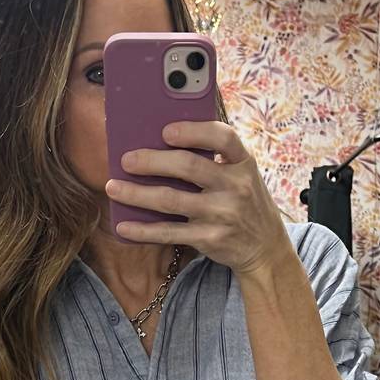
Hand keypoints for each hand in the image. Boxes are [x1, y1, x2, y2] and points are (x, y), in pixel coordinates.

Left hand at [105, 120, 290, 277]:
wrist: (265, 248)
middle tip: (126, 160)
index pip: (223, 137)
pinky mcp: (209, 239)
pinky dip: (143, 230)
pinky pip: (169, 233)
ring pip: (171, 200)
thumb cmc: (245, 202)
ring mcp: (222, 215)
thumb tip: (162, 142)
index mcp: (243, 163)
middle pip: (188, 167)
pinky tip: (124, 225)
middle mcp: (235, 187)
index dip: (194, 131)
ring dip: (137, 193)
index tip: (166, 130)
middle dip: (152, 161)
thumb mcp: (241, 175)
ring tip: (113, 187)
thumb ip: (214, 159)